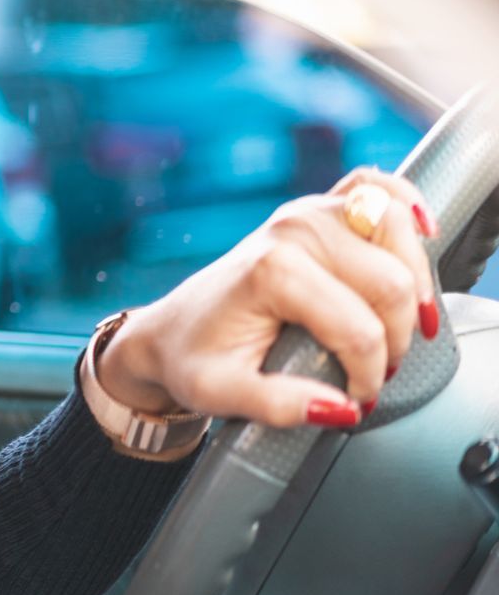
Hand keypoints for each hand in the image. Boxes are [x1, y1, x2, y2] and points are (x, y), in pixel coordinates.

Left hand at [95, 167, 439, 427]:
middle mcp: (293, 232)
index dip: (369, 374)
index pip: (360, 330)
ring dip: (415, 280)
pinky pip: (374, 187)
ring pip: (396, 230)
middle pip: (392, 282)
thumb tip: (342, 408)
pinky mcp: (316, 209)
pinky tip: (420, 234)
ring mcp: (306, 213)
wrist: (173, 331)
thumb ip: (278, 406)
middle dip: (398, 337)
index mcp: (271, 272)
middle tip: (378, 368)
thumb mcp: (220, 394)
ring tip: (402, 323)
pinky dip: (404, 203)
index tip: (356, 397)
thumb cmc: (195, 360)